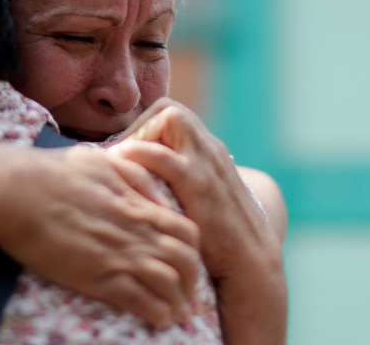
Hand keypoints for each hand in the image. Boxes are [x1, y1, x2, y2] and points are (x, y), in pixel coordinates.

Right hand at [0, 144, 200, 328]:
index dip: (193, 252)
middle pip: (186, 262)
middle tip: (187, 295)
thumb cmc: (53, 172)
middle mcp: (136, 232)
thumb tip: (156, 197)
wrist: (17, 192)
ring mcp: (119, 256)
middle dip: (192, 282)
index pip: (187, 232)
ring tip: (175, 313)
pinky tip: (157, 319)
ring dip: (178, 302)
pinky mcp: (98, 277)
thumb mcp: (104, 161)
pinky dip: (156, 313)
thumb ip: (135, 177)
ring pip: (169, 285)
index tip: (187, 264)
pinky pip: (141, 301)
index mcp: (137, 204)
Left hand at [109, 98, 287, 343]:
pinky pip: (165, 157)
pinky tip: (120, 168)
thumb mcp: (197, 197)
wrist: (250, 261)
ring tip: (120, 161)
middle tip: (122, 156)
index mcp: (207, 150)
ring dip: (140, 136)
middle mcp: (209, 149)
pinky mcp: (200, 185)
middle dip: (141, 127)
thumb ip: (176, 181)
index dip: (144, 128)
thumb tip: (137, 178)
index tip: (125, 155)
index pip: (170, 115)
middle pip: (169, 109)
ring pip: (171, 118)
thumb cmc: (215, 235)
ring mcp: (206, 164)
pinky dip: (140, 155)